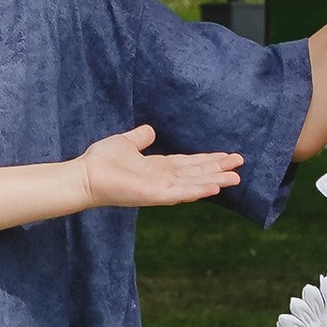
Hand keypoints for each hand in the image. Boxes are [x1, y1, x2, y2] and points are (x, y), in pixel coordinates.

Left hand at [76, 123, 245, 209]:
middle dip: (218, 169)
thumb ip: (140, 138)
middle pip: (197, 173)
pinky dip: (198, 189)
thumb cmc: (102, 161)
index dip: (209, 160)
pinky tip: (215, 186)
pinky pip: (181, 192)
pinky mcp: (156, 195)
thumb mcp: (126, 142)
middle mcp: (163, 179)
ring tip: (236, 178)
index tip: (228, 155)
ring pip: (195, 183)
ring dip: (215, 180)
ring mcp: (161, 188)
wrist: (85, 175)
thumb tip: (150, 130)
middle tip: (240, 165)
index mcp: (158, 167)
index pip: (189, 163)